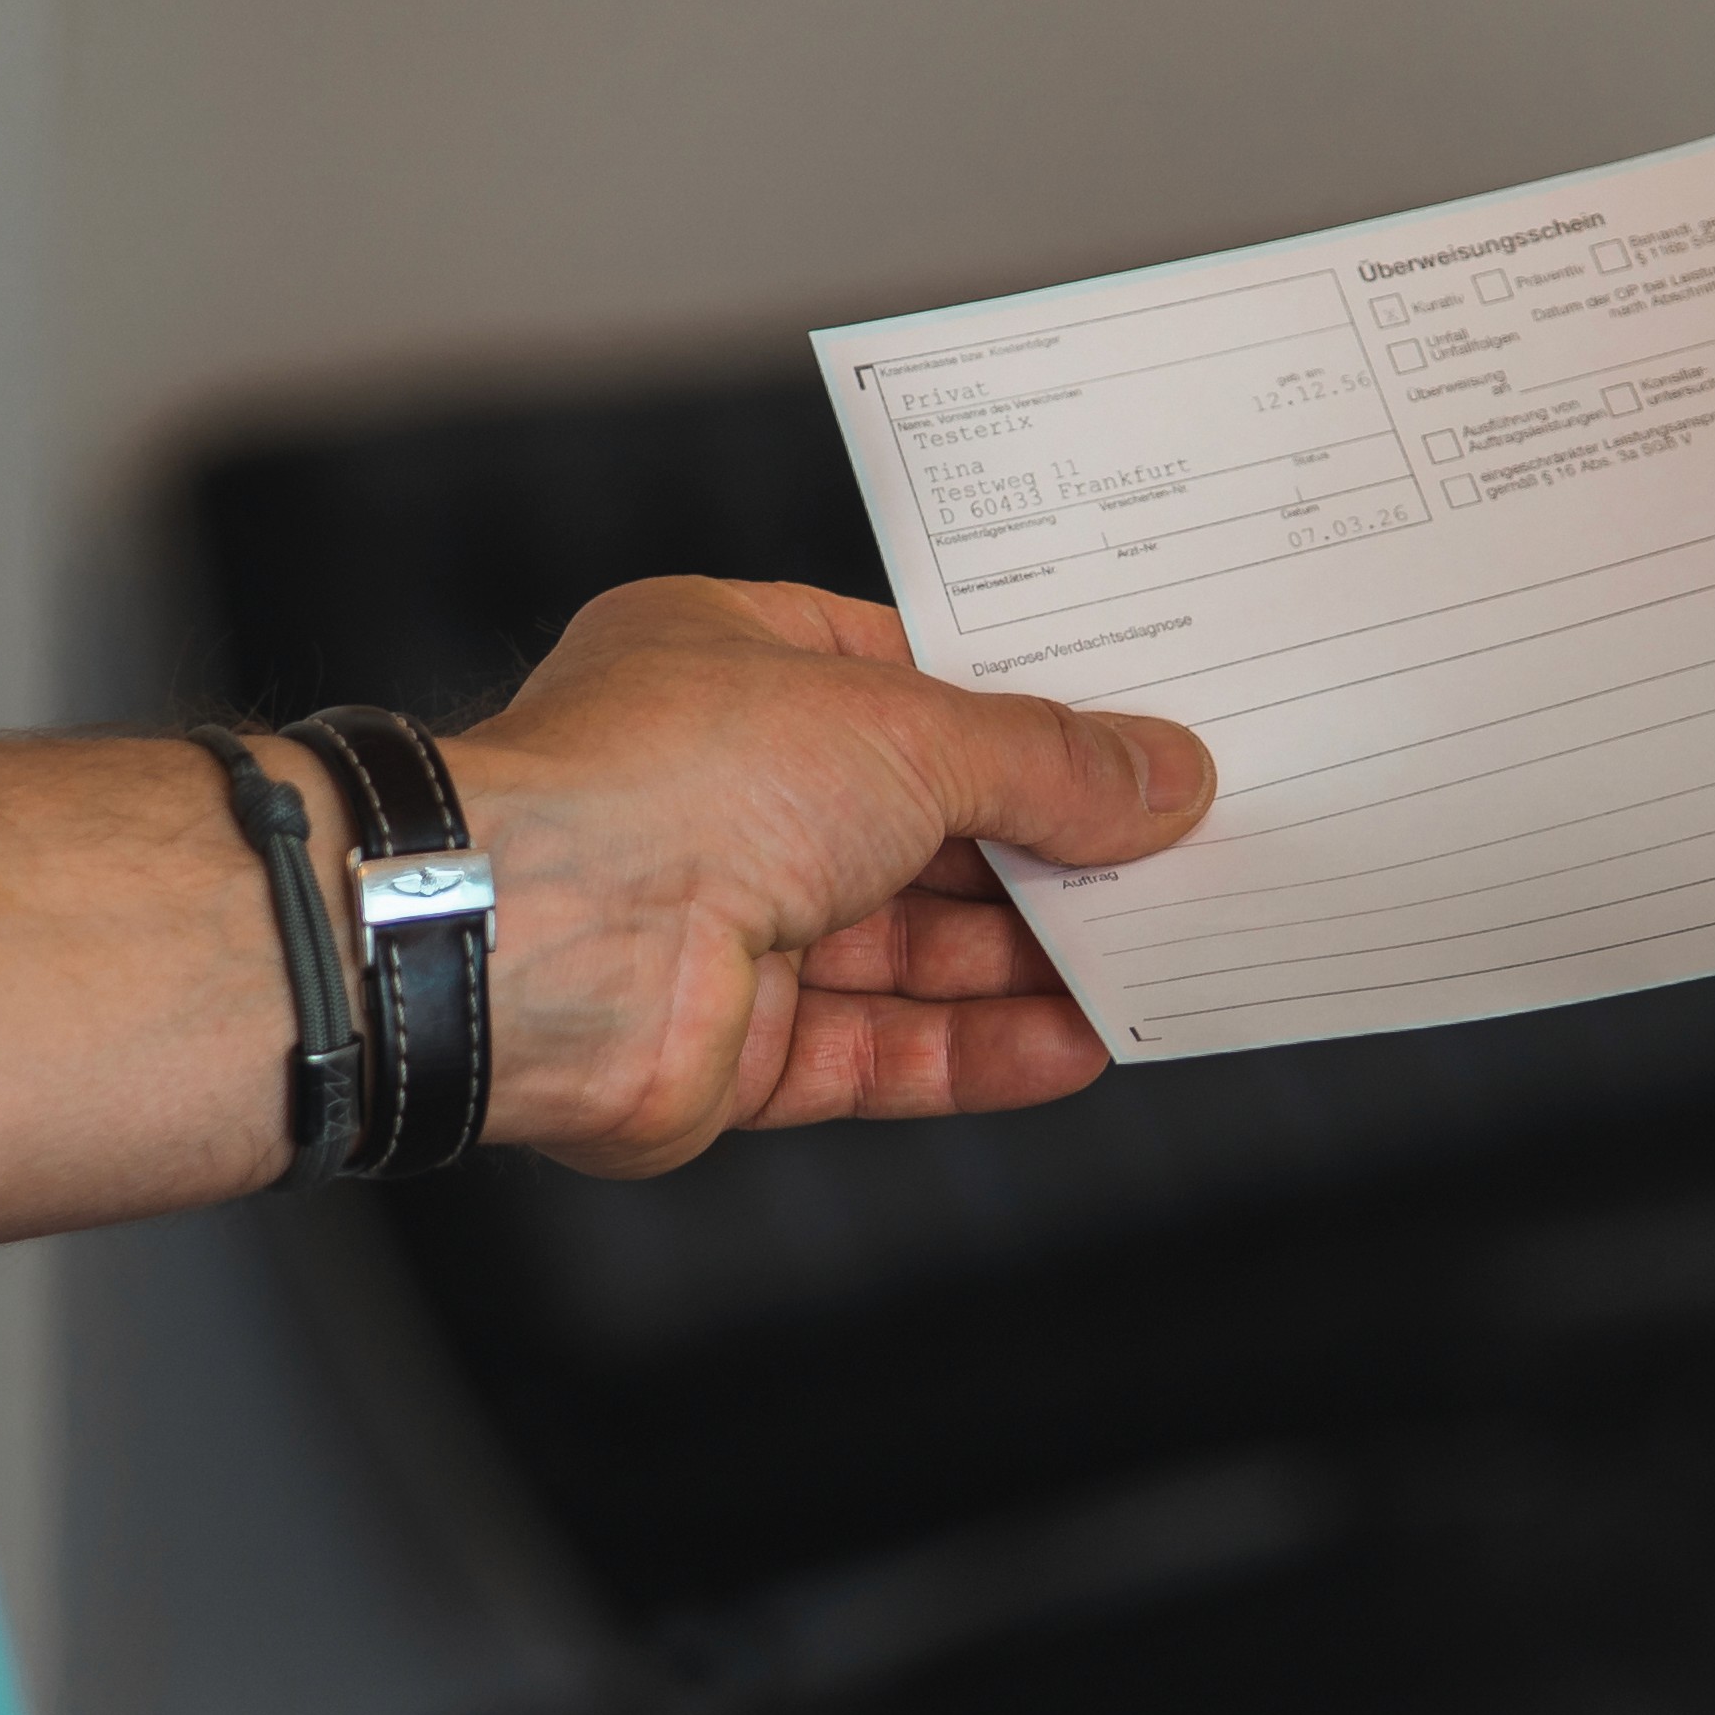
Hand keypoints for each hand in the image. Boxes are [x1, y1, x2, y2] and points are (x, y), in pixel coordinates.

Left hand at [447, 576, 1215, 1176]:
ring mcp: (726, 923)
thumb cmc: (667, 784)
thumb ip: (1045, 763)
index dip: (1023, 710)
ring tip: (1159, 955)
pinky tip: (1079, 1044)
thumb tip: (1162, 777)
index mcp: (731, 664)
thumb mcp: (907, 731)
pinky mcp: (737, 1047)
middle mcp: (722, 790)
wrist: (537, 942)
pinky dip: (979, 1050)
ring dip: (1032, 959)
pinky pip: (882, 1050)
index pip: (904, 678)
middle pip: (922, 825)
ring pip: (911, 949)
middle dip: (1048, 850)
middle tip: (1177, 857)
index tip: (1134, 737)